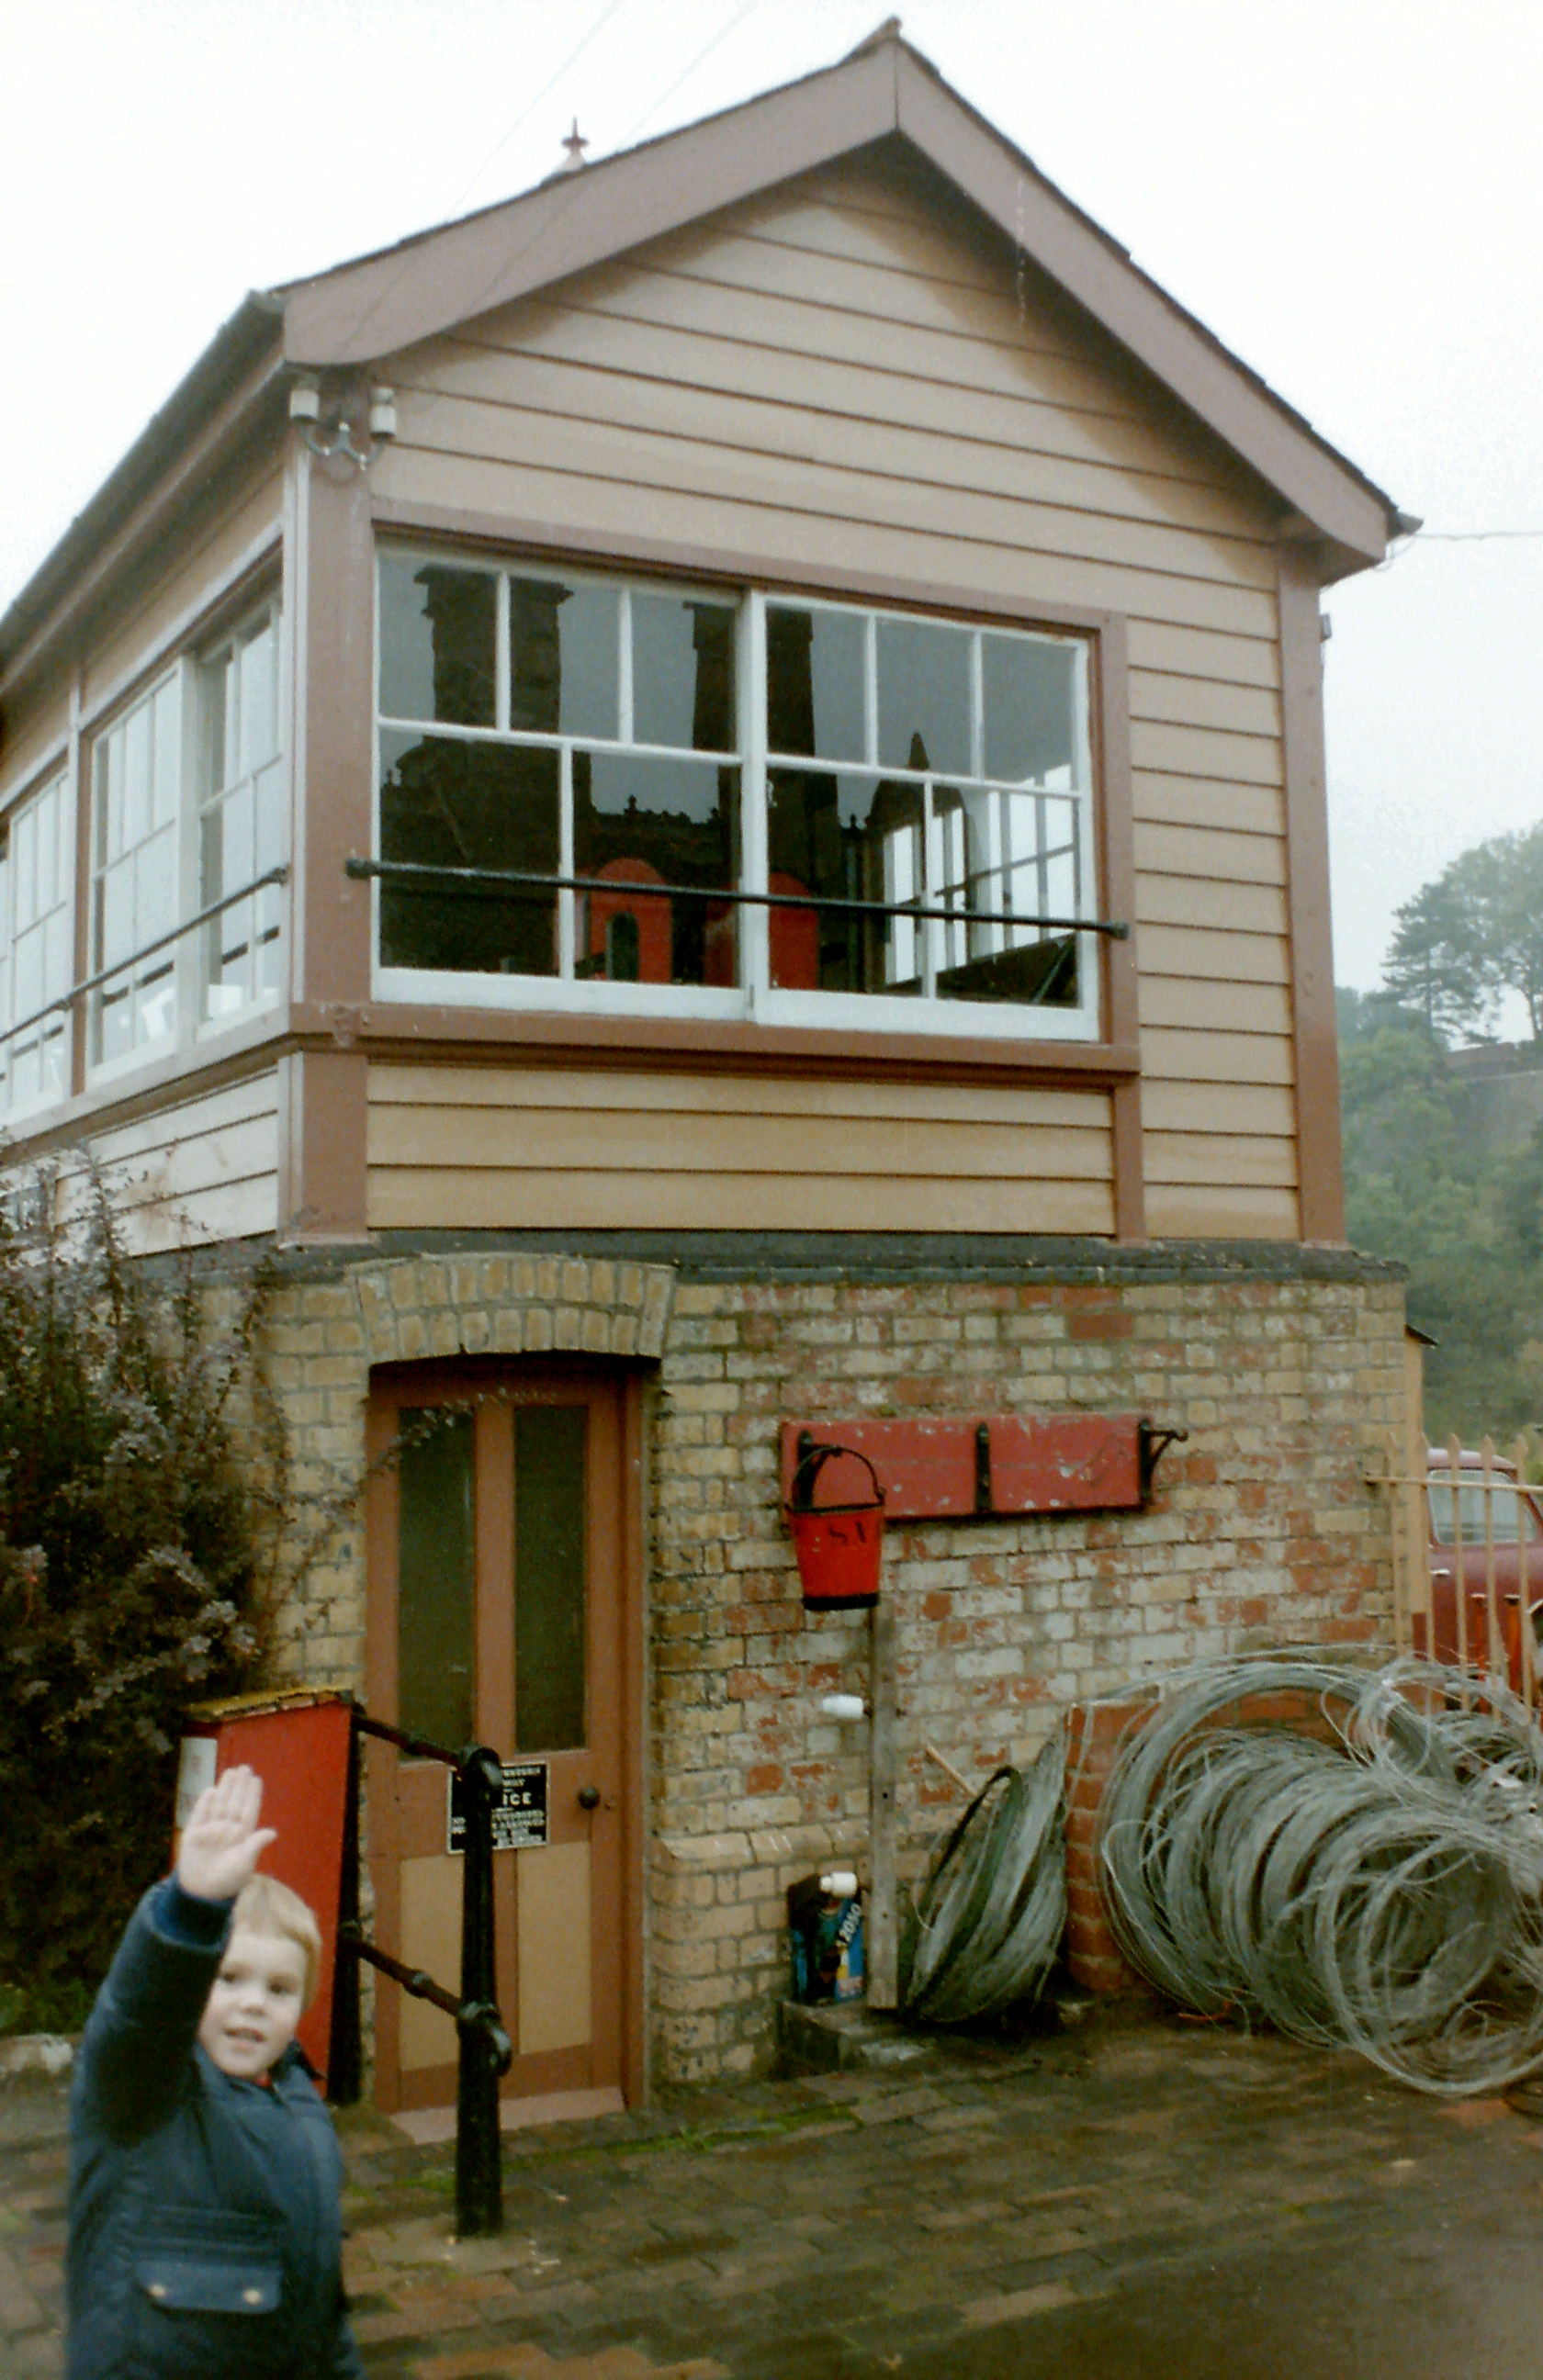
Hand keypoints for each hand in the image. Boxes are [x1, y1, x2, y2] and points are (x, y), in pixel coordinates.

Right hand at [176, 1765, 276, 1901]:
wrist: (201, 1893)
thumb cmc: (228, 1880)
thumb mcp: (244, 1863)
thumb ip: (255, 1845)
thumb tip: (273, 1832)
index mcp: (242, 1835)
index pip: (249, 1811)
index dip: (252, 1795)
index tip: (256, 1779)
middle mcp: (227, 1829)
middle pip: (235, 1803)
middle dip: (239, 1786)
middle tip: (244, 1768)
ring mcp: (210, 1830)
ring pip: (219, 1804)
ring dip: (224, 1789)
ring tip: (231, 1773)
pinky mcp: (193, 1834)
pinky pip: (200, 1814)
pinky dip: (205, 1803)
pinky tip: (211, 1791)